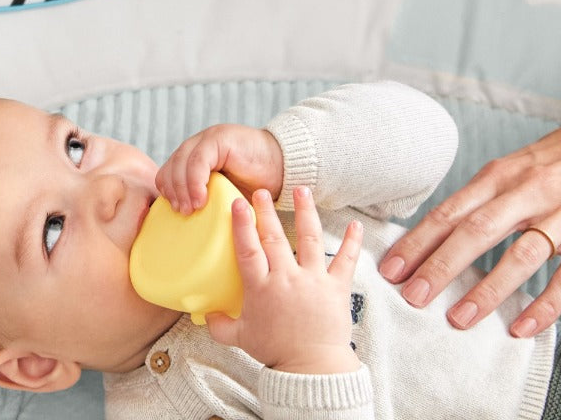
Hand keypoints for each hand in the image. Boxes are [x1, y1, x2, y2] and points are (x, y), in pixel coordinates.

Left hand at [156, 124, 284, 213]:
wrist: (284, 166)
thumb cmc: (257, 186)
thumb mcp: (225, 195)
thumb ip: (207, 202)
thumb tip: (186, 230)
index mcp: (195, 157)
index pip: (168, 171)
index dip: (167, 190)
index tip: (173, 211)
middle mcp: (198, 145)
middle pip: (171, 166)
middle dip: (172, 191)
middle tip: (181, 213)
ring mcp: (207, 139)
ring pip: (181, 162)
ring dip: (182, 188)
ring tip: (190, 209)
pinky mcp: (219, 139)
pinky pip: (198, 160)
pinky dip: (195, 181)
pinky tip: (201, 199)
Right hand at [207, 189, 363, 374]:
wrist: (312, 370)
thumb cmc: (276, 352)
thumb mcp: (241, 339)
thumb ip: (220, 324)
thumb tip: (205, 313)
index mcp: (261, 288)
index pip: (248, 249)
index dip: (242, 224)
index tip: (238, 203)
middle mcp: (286, 279)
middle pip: (274, 237)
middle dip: (266, 211)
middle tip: (260, 191)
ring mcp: (313, 281)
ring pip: (309, 239)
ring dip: (305, 212)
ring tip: (300, 190)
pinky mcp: (336, 288)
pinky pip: (345, 261)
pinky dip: (352, 242)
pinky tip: (355, 224)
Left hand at [379, 78, 560, 336]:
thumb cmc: (552, 161)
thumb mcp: (509, 169)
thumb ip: (480, 200)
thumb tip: (437, 235)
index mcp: (499, 175)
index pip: (450, 211)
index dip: (419, 241)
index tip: (392, 267)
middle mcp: (527, 192)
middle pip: (476, 231)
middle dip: (441, 266)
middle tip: (412, 296)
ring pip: (520, 256)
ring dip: (487, 289)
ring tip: (458, 318)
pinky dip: (545, 305)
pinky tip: (521, 326)